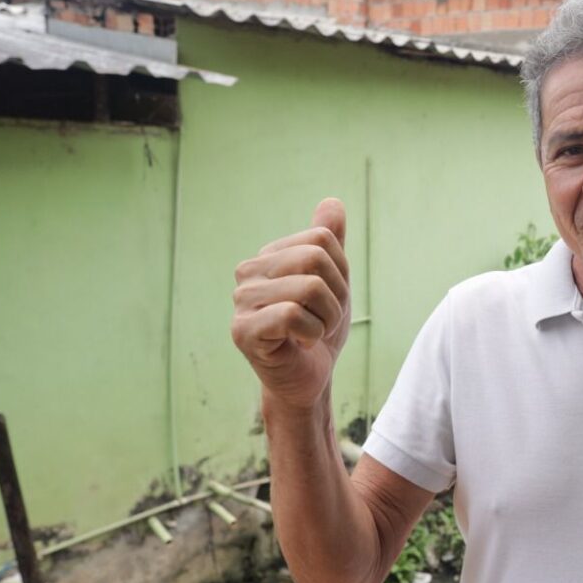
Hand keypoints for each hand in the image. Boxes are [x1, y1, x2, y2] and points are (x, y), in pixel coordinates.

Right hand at [232, 198, 351, 410]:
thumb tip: (332, 202)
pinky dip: (312, 332)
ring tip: (313, 333)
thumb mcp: (333, 282)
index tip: (330, 299)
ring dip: (327, 318)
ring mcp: (241, 301)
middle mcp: (248, 272)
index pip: (322, 240)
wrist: (309, 379)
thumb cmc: (319, 330)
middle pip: (315, 258)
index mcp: (269, 256)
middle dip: (336, 295)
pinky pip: (292, 315)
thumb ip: (330, 243)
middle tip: (325, 320)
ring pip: (309, 287)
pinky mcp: (243, 330)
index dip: (341, 273)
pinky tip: (301, 343)